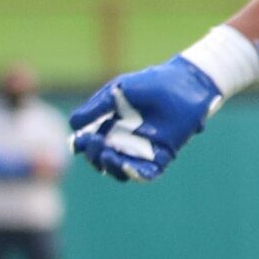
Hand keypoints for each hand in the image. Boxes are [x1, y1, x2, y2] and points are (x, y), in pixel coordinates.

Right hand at [69, 56, 223, 182]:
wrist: (185, 83)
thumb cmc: (151, 83)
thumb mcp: (118, 91)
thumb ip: (97, 107)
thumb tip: (73, 125)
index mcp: (108, 125)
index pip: (88, 142)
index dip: (82, 145)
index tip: (80, 140)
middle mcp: (123, 141)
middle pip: (101, 159)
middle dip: (94, 156)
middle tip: (96, 143)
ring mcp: (142, 149)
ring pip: (120, 169)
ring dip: (111, 167)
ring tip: (109, 156)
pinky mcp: (162, 155)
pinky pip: (148, 173)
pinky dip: (137, 174)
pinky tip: (128, 167)